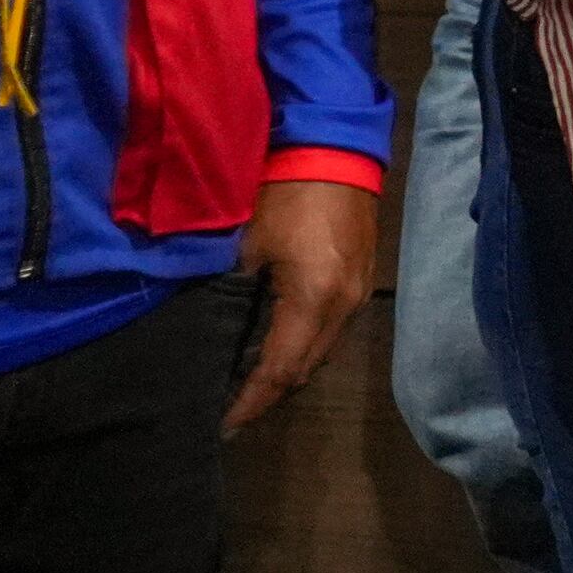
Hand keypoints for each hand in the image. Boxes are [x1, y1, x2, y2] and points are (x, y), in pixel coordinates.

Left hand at [225, 177, 380, 430]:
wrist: (335, 147)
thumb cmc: (284, 191)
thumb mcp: (247, 243)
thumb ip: (231, 292)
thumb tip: (213, 329)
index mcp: (313, 300)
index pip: (278, 369)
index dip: (250, 400)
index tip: (222, 424)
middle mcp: (343, 306)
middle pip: (305, 369)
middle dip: (268, 394)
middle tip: (230, 408)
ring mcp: (356, 293)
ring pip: (320, 352)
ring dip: (287, 370)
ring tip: (249, 382)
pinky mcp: (359, 279)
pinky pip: (330, 330)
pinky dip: (302, 346)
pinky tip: (276, 343)